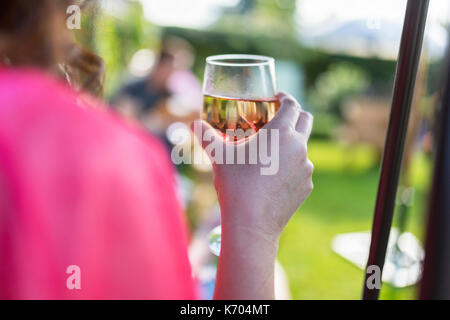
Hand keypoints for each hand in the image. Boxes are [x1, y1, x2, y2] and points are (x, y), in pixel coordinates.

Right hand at [193, 92, 313, 239]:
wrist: (252, 223)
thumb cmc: (235, 185)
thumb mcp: (218, 157)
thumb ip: (206, 136)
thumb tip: (194, 124)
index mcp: (281, 133)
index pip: (292, 105)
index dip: (285, 98)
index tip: (277, 98)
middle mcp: (299, 147)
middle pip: (306, 120)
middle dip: (295, 115)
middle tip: (279, 118)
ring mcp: (306, 168)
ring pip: (303, 147)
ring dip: (291, 143)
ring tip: (271, 152)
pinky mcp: (306, 186)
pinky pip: (301, 169)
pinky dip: (291, 166)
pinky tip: (274, 176)